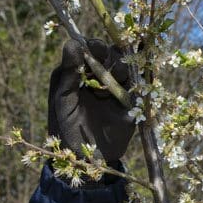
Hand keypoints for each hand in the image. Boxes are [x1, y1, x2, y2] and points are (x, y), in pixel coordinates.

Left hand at [46, 39, 137, 173]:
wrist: (86, 159)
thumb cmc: (66, 129)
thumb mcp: (63, 100)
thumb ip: (68, 73)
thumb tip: (72, 42)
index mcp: (75, 72)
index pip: (87, 47)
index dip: (94, 46)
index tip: (96, 51)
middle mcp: (95, 76)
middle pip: (108, 52)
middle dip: (109, 57)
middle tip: (105, 70)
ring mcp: (114, 86)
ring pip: (124, 64)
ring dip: (119, 71)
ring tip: (107, 93)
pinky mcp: (130, 98)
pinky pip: (138, 82)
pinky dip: (136, 80)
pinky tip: (126, 92)